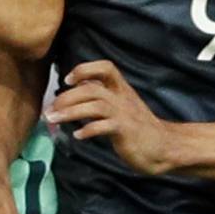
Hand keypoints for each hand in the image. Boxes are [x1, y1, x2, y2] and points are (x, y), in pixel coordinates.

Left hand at [46, 61, 178, 176]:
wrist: (164, 146)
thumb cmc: (139, 128)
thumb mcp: (122, 107)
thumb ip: (103, 98)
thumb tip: (77, 93)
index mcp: (122, 89)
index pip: (106, 67)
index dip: (84, 69)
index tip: (67, 80)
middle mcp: (122, 97)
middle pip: (91, 88)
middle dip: (66, 97)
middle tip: (50, 110)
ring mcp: (124, 113)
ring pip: (94, 105)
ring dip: (70, 112)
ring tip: (53, 120)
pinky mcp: (125, 130)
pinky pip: (103, 126)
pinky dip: (88, 130)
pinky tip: (77, 136)